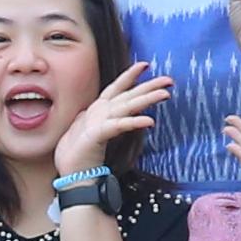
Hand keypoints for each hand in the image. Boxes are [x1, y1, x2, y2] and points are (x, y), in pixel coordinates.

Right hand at [53, 69, 171, 180]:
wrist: (72, 175)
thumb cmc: (83, 155)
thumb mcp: (95, 133)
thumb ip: (105, 121)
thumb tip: (116, 116)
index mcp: (99, 110)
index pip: (117, 88)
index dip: (130, 75)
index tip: (145, 65)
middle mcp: (100, 112)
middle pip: (128, 94)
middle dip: (148, 85)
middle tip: (169, 79)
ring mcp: (98, 122)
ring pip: (126, 106)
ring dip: (146, 98)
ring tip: (165, 94)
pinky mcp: (97, 134)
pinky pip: (119, 126)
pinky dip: (134, 122)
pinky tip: (150, 121)